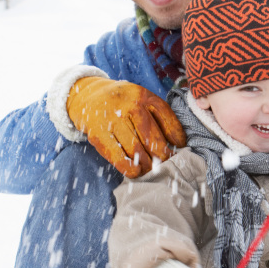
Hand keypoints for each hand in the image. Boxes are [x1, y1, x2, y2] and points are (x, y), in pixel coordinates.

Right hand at [67, 77, 185, 176]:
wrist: (88, 96)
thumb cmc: (122, 103)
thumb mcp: (141, 99)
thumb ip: (159, 115)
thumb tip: (179, 142)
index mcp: (142, 96)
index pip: (166, 119)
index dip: (177, 137)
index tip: (181, 148)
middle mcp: (128, 106)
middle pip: (152, 138)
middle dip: (163, 155)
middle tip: (168, 164)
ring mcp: (112, 120)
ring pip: (136, 149)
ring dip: (148, 164)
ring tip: (153, 170)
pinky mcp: (99, 134)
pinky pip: (117, 156)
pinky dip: (129, 168)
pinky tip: (137, 171)